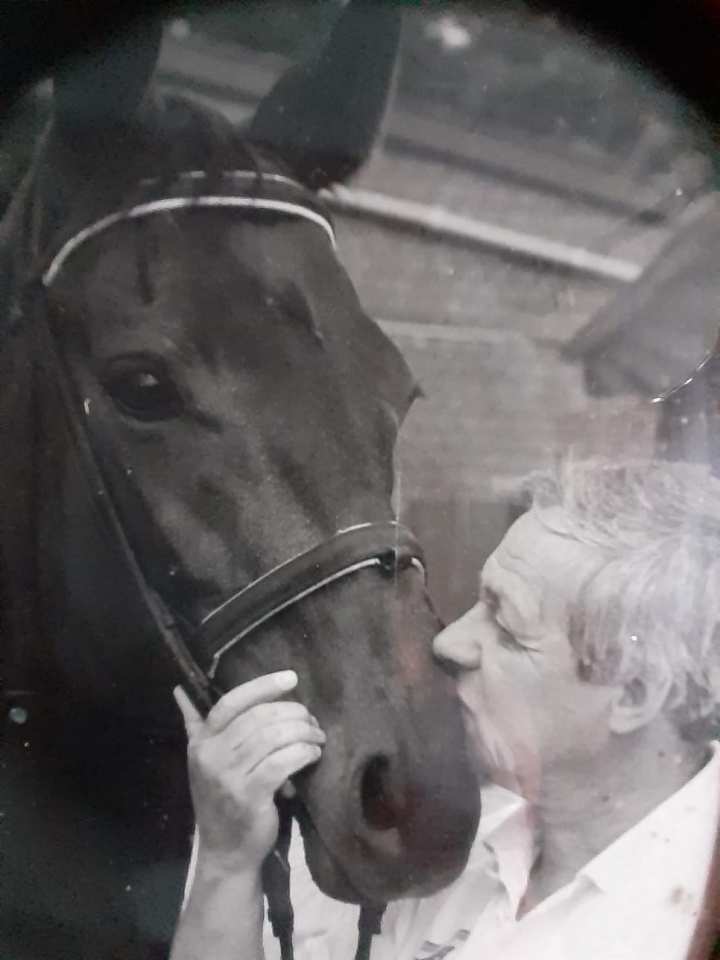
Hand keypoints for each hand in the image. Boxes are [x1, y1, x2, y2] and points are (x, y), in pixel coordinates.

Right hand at [173, 671, 324, 872]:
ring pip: (273, 737)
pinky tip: (313, 754)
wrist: (225, 853)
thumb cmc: (221, 801)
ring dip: (303, 732)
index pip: (231, 702)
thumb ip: (194, 725)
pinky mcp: (250, 796)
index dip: (263, 686)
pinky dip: (303, 753)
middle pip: (259, 717)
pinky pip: (282, 762)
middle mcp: (210, 756)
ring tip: (316, 736)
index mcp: (201, 742)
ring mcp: (228, 777)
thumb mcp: (203, 761)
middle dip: (292, 712)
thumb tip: (178, 691)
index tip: (291, 678)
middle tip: (311, 719)